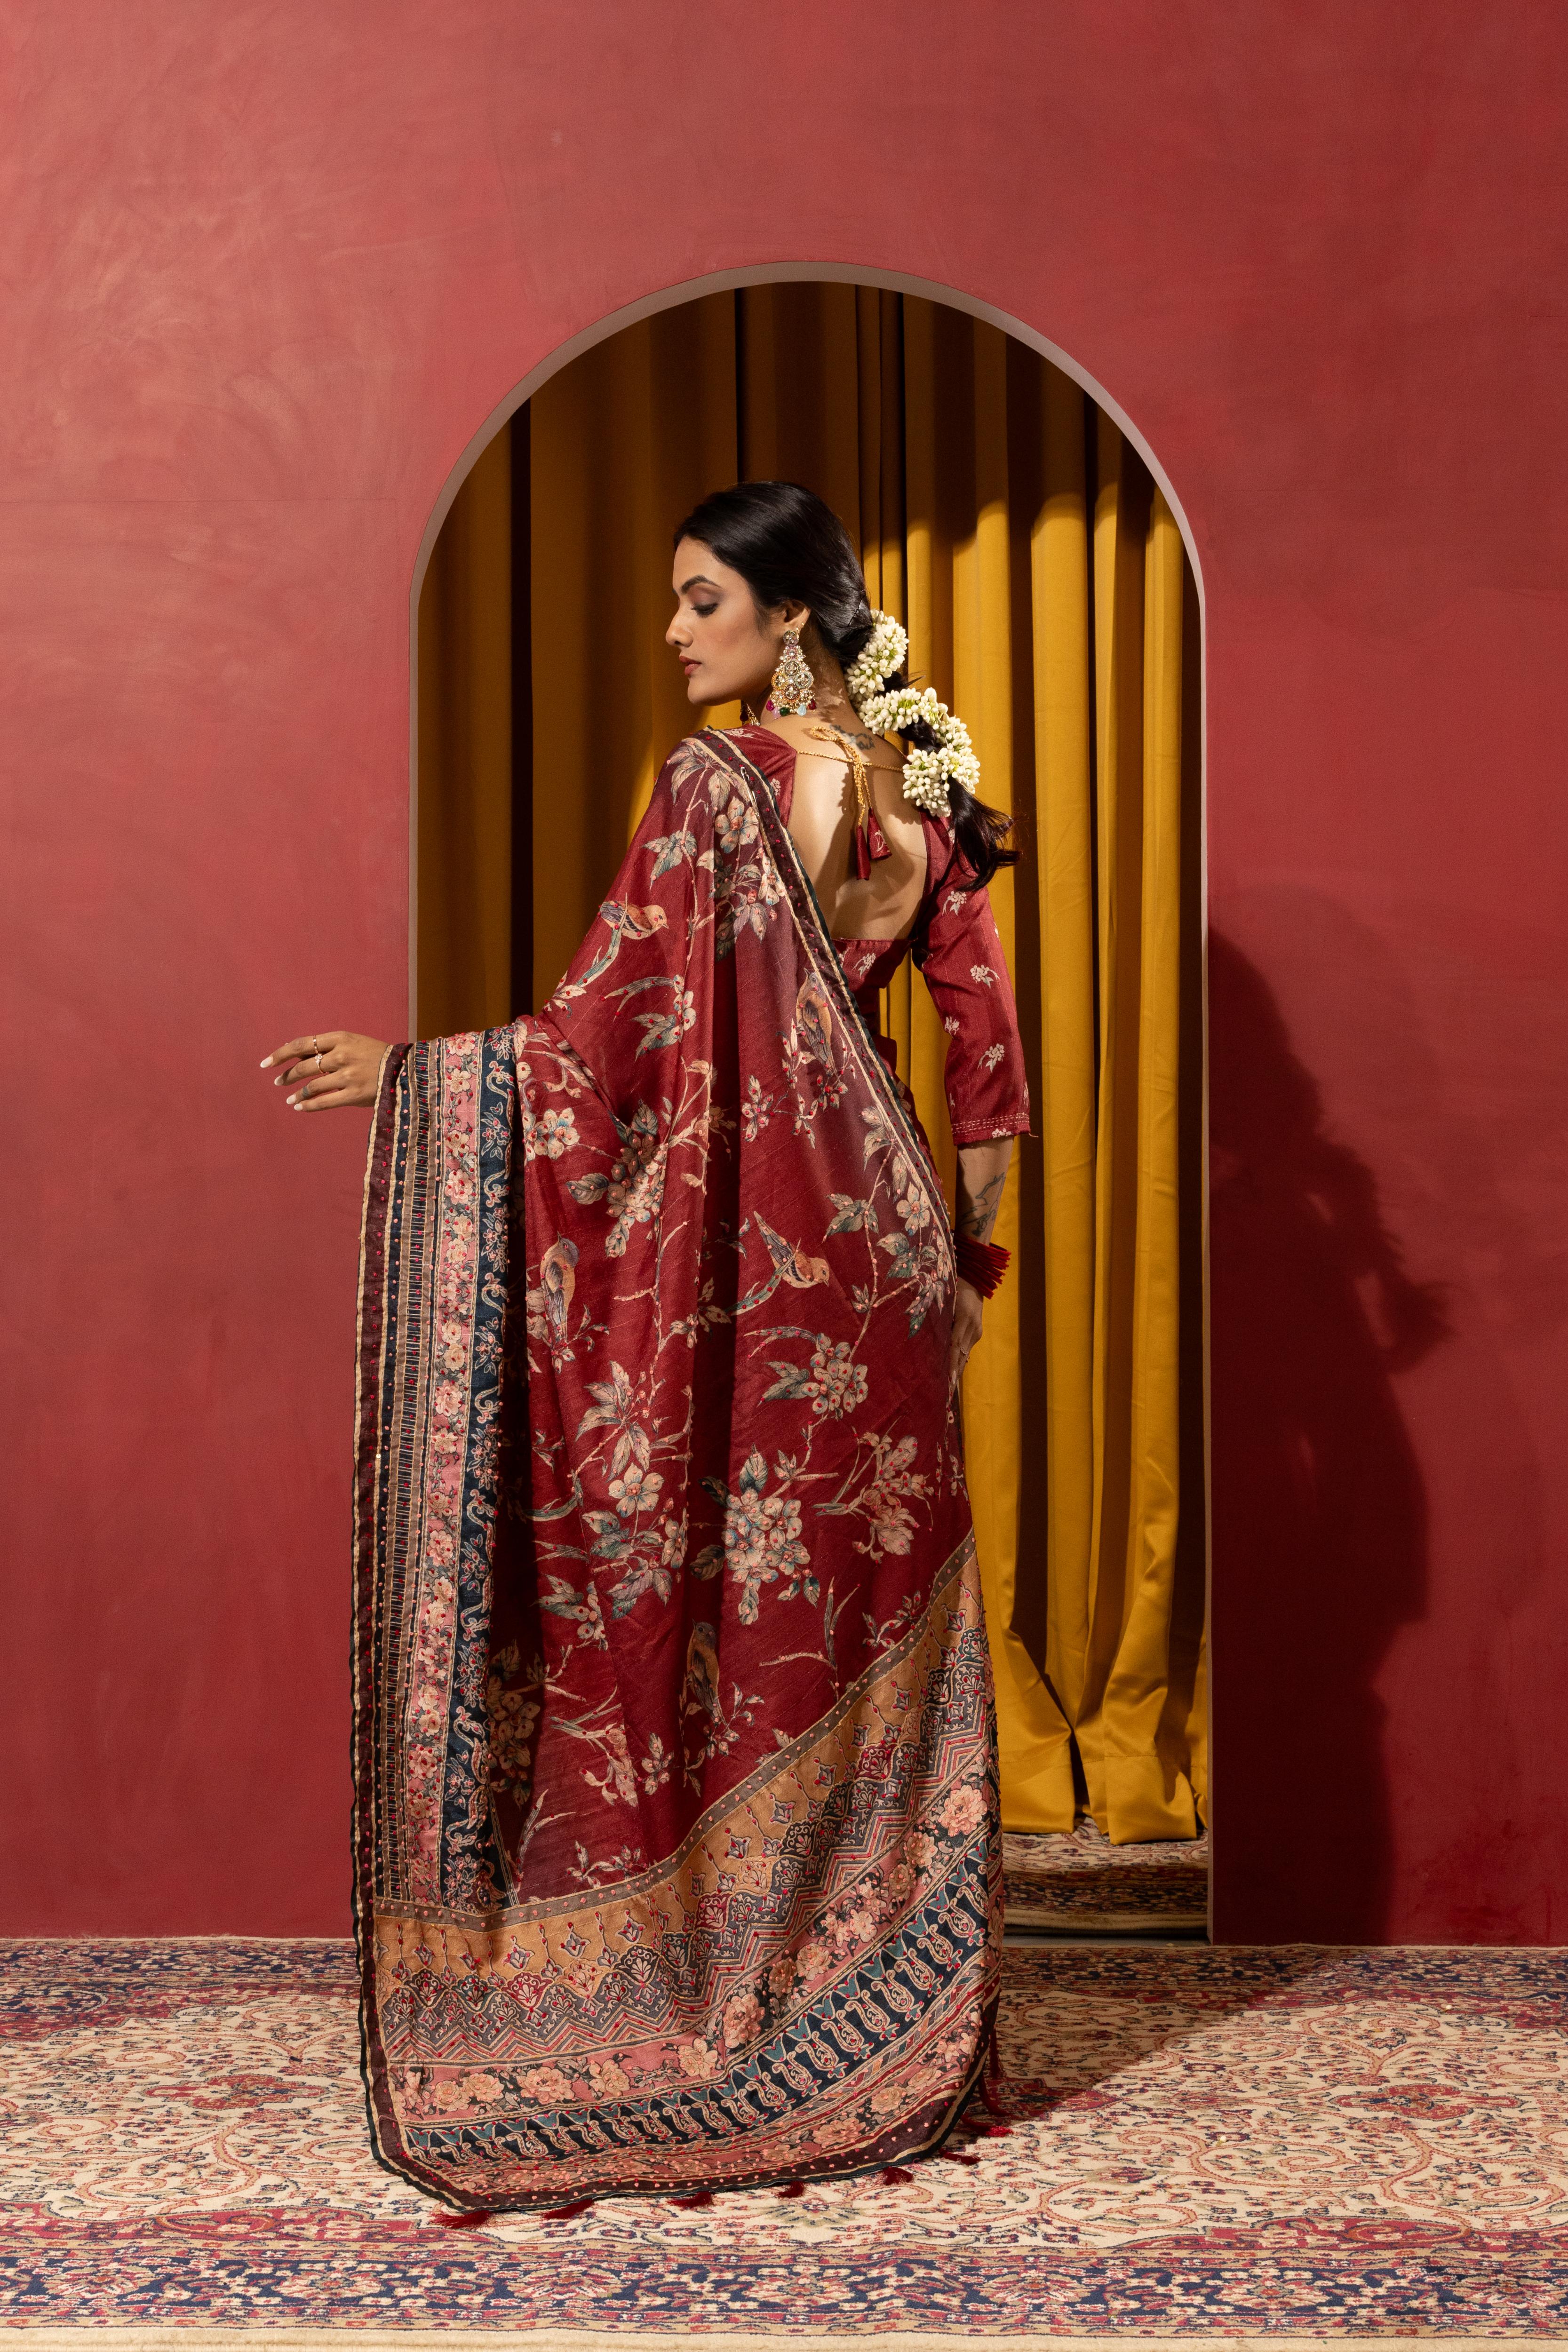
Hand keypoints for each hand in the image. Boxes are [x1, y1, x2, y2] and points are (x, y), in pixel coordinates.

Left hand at [261, 1030, 388, 1111]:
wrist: (406, 1070)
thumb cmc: (376, 1056)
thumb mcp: (352, 1042)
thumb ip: (327, 1048)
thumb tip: (296, 1053)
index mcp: (340, 1038)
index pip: (301, 1044)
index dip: (280, 1053)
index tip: (267, 1063)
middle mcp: (341, 1055)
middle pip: (304, 1066)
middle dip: (288, 1076)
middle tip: (279, 1081)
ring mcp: (348, 1076)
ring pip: (312, 1086)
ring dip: (297, 1093)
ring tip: (290, 1099)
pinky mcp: (354, 1095)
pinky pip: (324, 1102)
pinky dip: (309, 1105)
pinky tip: (299, 1107)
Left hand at [949, 1278, 983, 1390]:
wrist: (974, 1280)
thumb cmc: (955, 1288)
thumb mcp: (945, 1301)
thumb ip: (939, 1319)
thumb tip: (928, 1338)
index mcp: (964, 1320)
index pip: (955, 1347)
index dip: (951, 1364)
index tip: (949, 1379)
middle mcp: (973, 1328)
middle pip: (961, 1355)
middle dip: (955, 1372)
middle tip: (948, 1390)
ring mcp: (976, 1331)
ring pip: (965, 1354)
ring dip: (957, 1368)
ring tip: (950, 1385)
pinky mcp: (976, 1331)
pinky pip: (966, 1348)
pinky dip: (960, 1359)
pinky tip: (955, 1370)